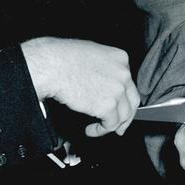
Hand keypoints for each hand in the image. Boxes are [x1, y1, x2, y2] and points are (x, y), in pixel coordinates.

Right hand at [21, 37, 139, 136]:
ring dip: (112, 126)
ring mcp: (117, 90)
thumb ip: (103, 66)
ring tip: (100, 129)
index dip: (123, 97)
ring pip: (123, 115)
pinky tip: (92, 130)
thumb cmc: (62, 57)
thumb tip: (101, 80)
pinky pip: (110, 124)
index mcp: (120, 59)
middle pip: (132, 100)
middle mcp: (123, 74)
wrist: (52, 66)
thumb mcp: (91, 53)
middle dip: (127, 117)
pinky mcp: (107, 105)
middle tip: (121, 126)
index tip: (120, 106)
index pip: (129, 82)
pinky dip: (101, 131)